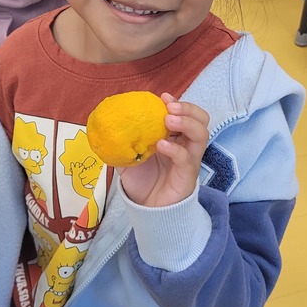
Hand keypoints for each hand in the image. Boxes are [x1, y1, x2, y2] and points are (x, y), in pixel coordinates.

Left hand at [119, 94, 208, 208]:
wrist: (146, 209)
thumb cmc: (142, 181)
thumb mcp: (127, 158)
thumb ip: (120, 143)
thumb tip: (105, 126)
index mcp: (174, 136)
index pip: (186, 114)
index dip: (178, 103)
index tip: (163, 97)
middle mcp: (185, 145)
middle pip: (201, 119)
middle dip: (188, 108)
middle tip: (170, 107)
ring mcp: (189, 159)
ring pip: (202, 134)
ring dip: (187, 123)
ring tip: (168, 120)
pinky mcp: (188, 174)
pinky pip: (186, 158)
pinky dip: (175, 148)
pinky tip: (161, 145)